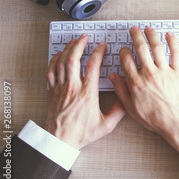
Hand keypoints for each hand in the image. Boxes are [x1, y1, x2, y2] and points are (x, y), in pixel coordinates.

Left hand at [45, 34, 125, 148]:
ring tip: (74, 42)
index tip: (102, 46)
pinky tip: (59, 55)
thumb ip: (119, 110)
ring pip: (62, 63)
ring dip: (68, 49)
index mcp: (88, 94)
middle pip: (74, 59)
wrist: (60, 141)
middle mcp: (73, 88)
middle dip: (80, 45)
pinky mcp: (52, 92)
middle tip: (85, 37)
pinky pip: (51, 71)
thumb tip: (127, 97)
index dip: (98, 53)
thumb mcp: (106, 125)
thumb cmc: (82, 134)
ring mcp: (60, 89)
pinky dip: (55, 60)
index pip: (92, 66)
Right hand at [109, 26, 178, 152]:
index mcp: (136, 82)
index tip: (124, 49)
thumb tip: (114, 78)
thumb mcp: (131, 108)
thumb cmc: (155, 118)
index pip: (126, 59)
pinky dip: (172, 42)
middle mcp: (149, 74)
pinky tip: (169, 35)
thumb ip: (121, 91)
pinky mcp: (178, 73)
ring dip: (152, 35)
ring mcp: (165, 72)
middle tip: (134, 30)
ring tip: (148, 29)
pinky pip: (176, 53)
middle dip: (136, 36)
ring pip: (157, 47)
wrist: (176, 123)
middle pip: (141, 48)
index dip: (123, 51)